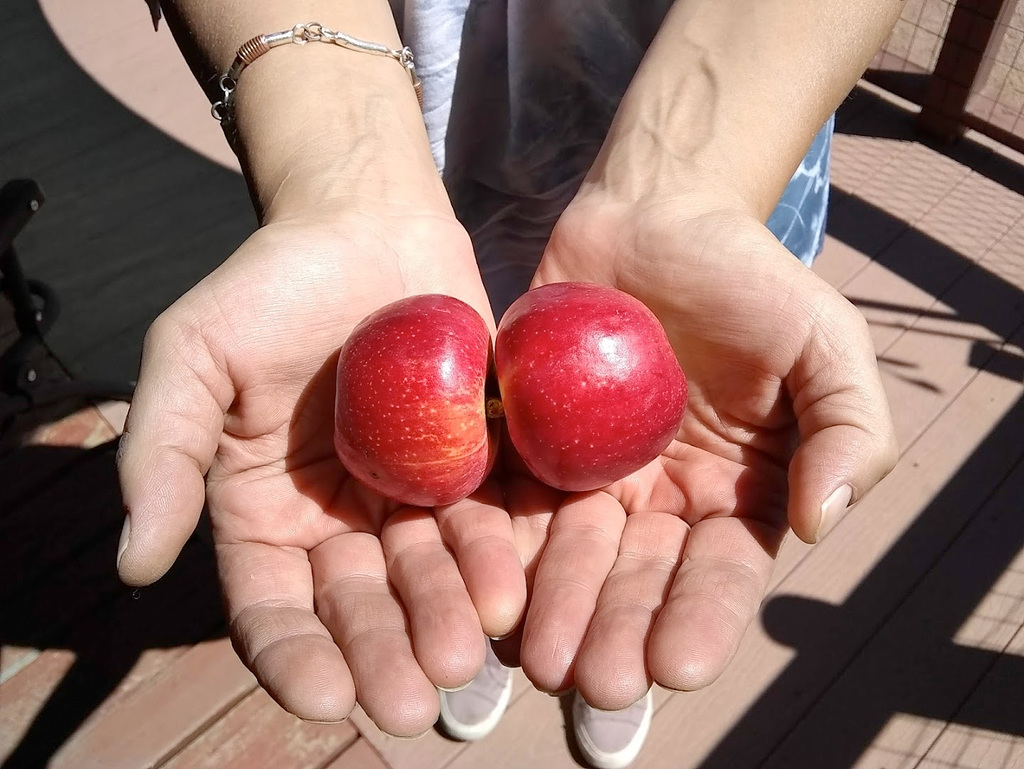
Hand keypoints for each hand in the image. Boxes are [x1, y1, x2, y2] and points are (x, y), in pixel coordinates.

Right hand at [115, 206, 525, 735]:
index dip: (294, 654)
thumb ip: (162, 454)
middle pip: (362, 603)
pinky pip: (490, 514)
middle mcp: (340, 517)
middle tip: (416, 701)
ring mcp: (413, 491)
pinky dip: (501, 551)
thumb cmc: (267, 285)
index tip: (324, 695)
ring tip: (471, 650)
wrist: (363, 221)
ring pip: (430, 570)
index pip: (274, 604)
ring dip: (449, 614)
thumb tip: (135, 563)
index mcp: (267, 510)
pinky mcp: (475, 458)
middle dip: (386, 652)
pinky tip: (515, 586)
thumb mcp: (192, 358)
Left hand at [513, 191, 897, 708]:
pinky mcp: (531, 440)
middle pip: (637, 579)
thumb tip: (822, 522)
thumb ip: (846, 429)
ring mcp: (591, 473)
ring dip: (556, 606)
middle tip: (593, 682)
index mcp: (734, 494)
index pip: (721, 573)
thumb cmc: (749, 278)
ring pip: (571, 554)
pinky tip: (487, 580)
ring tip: (539, 656)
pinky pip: (513, 494)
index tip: (674, 666)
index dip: (701, 620)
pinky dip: (500, 539)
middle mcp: (659, 500)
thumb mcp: (826, 344)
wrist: (655, 215)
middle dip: (617, 632)